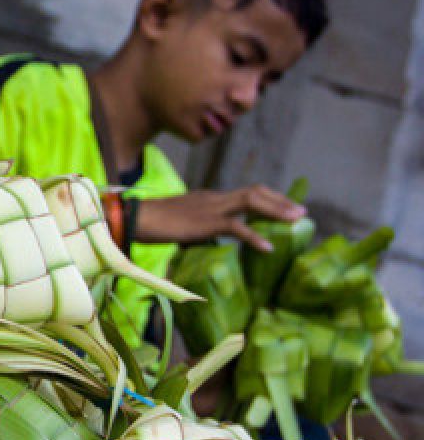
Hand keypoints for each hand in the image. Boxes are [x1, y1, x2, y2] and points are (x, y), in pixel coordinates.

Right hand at [134, 186, 306, 250]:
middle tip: (301, 212)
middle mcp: (215, 198)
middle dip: (281, 201)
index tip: (286, 206)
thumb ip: (199, 229)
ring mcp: (213, 208)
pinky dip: (255, 237)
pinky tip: (268, 247)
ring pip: (254, 203)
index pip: (246, 192)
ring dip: (277, 211)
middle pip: (256, 192)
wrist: (138, 218)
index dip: (269, 198)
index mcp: (210, 197)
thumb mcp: (182, 223)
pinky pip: (238, 228)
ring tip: (296, 222)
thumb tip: (208, 241)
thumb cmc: (153, 223)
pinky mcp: (208, 222)